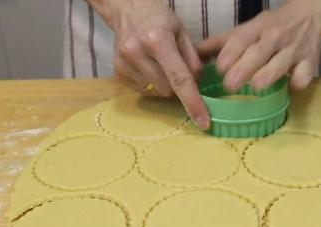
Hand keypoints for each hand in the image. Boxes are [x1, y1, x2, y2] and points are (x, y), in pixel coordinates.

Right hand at [89, 0, 209, 128]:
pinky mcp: (116, 71)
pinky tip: (147, 66)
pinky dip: (150, 83)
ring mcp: (123, 63)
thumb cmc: (159, 19)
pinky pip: (143, 90)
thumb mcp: (182, 32)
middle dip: (176, 83)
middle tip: (174, 65)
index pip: (179, 78)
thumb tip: (198, 86)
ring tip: (158, 62)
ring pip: (156, 92)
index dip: (193, 102)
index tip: (203, 122)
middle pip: (168, 89)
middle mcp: (137, 52)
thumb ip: (192, 59)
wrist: (128, 8)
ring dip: (163, 83)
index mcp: (157, 39)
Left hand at [198, 0, 320, 91]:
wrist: (311, 14)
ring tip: (256, 86)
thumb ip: (220, 43)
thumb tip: (192, 56)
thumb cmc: (272, 26)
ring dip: (269, 73)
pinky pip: (305, 72)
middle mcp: (274, 37)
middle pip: (259, 52)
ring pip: (281, 62)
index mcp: (257, 29)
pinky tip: (291, 86)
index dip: (230, 53)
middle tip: (230, 85)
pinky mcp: (310, 61)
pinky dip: (299, 79)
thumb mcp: (247, 29)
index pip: (241, 39)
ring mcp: (294, 49)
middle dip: (244, 67)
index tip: (219, 68)